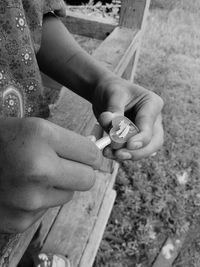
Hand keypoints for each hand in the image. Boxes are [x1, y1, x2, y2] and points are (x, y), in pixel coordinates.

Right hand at [0, 118, 104, 232]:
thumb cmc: (4, 140)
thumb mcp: (35, 128)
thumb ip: (68, 141)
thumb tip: (96, 155)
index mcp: (40, 136)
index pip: (91, 153)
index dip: (91, 154)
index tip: (87, 155)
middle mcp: (36, 168)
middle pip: (88, 179)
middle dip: (80, 171)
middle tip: (65, 165)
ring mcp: (28, 198)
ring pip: (68, 195)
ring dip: (59, 185)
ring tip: (35, 175)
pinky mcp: (20, 220)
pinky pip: (48, 208)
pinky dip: (42, 199)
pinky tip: (22, 189)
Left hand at [93, 75, 163, 160]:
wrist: (105, 92)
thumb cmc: (111, 90)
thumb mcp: (112, 95)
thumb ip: (114, 111)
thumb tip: (114, 130)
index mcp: (152, 104)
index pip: (149, 125)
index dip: (141, 138)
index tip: (129, 144)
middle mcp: (153, 120)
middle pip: (153, 142)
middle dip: (137, 152)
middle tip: (118, 155)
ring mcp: (146, 131)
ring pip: (144, 150)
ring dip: (127, 155)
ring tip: (108, 153)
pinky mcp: (135, 139)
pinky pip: (132, 151)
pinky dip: (120, 154)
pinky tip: (108, 152)